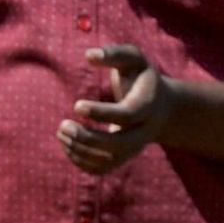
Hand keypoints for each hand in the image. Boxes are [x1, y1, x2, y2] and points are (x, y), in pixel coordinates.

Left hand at [63, 45, 182, 173]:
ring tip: (62, 131)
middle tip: (62, 125)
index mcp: (147, 106)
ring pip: (107, 161)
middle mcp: (143, 133)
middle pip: (117, 145)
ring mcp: (133, 149)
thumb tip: (89, 55)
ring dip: (79, 150)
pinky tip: (67, 143)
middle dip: (87, 139)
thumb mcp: (134, 59)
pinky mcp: (122, 159)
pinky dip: (80, 160)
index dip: (101, 113)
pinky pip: (100, 169)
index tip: (76, 105)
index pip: (126, 116)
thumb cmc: (140, 77)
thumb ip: (114, 53)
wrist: (161, 107)